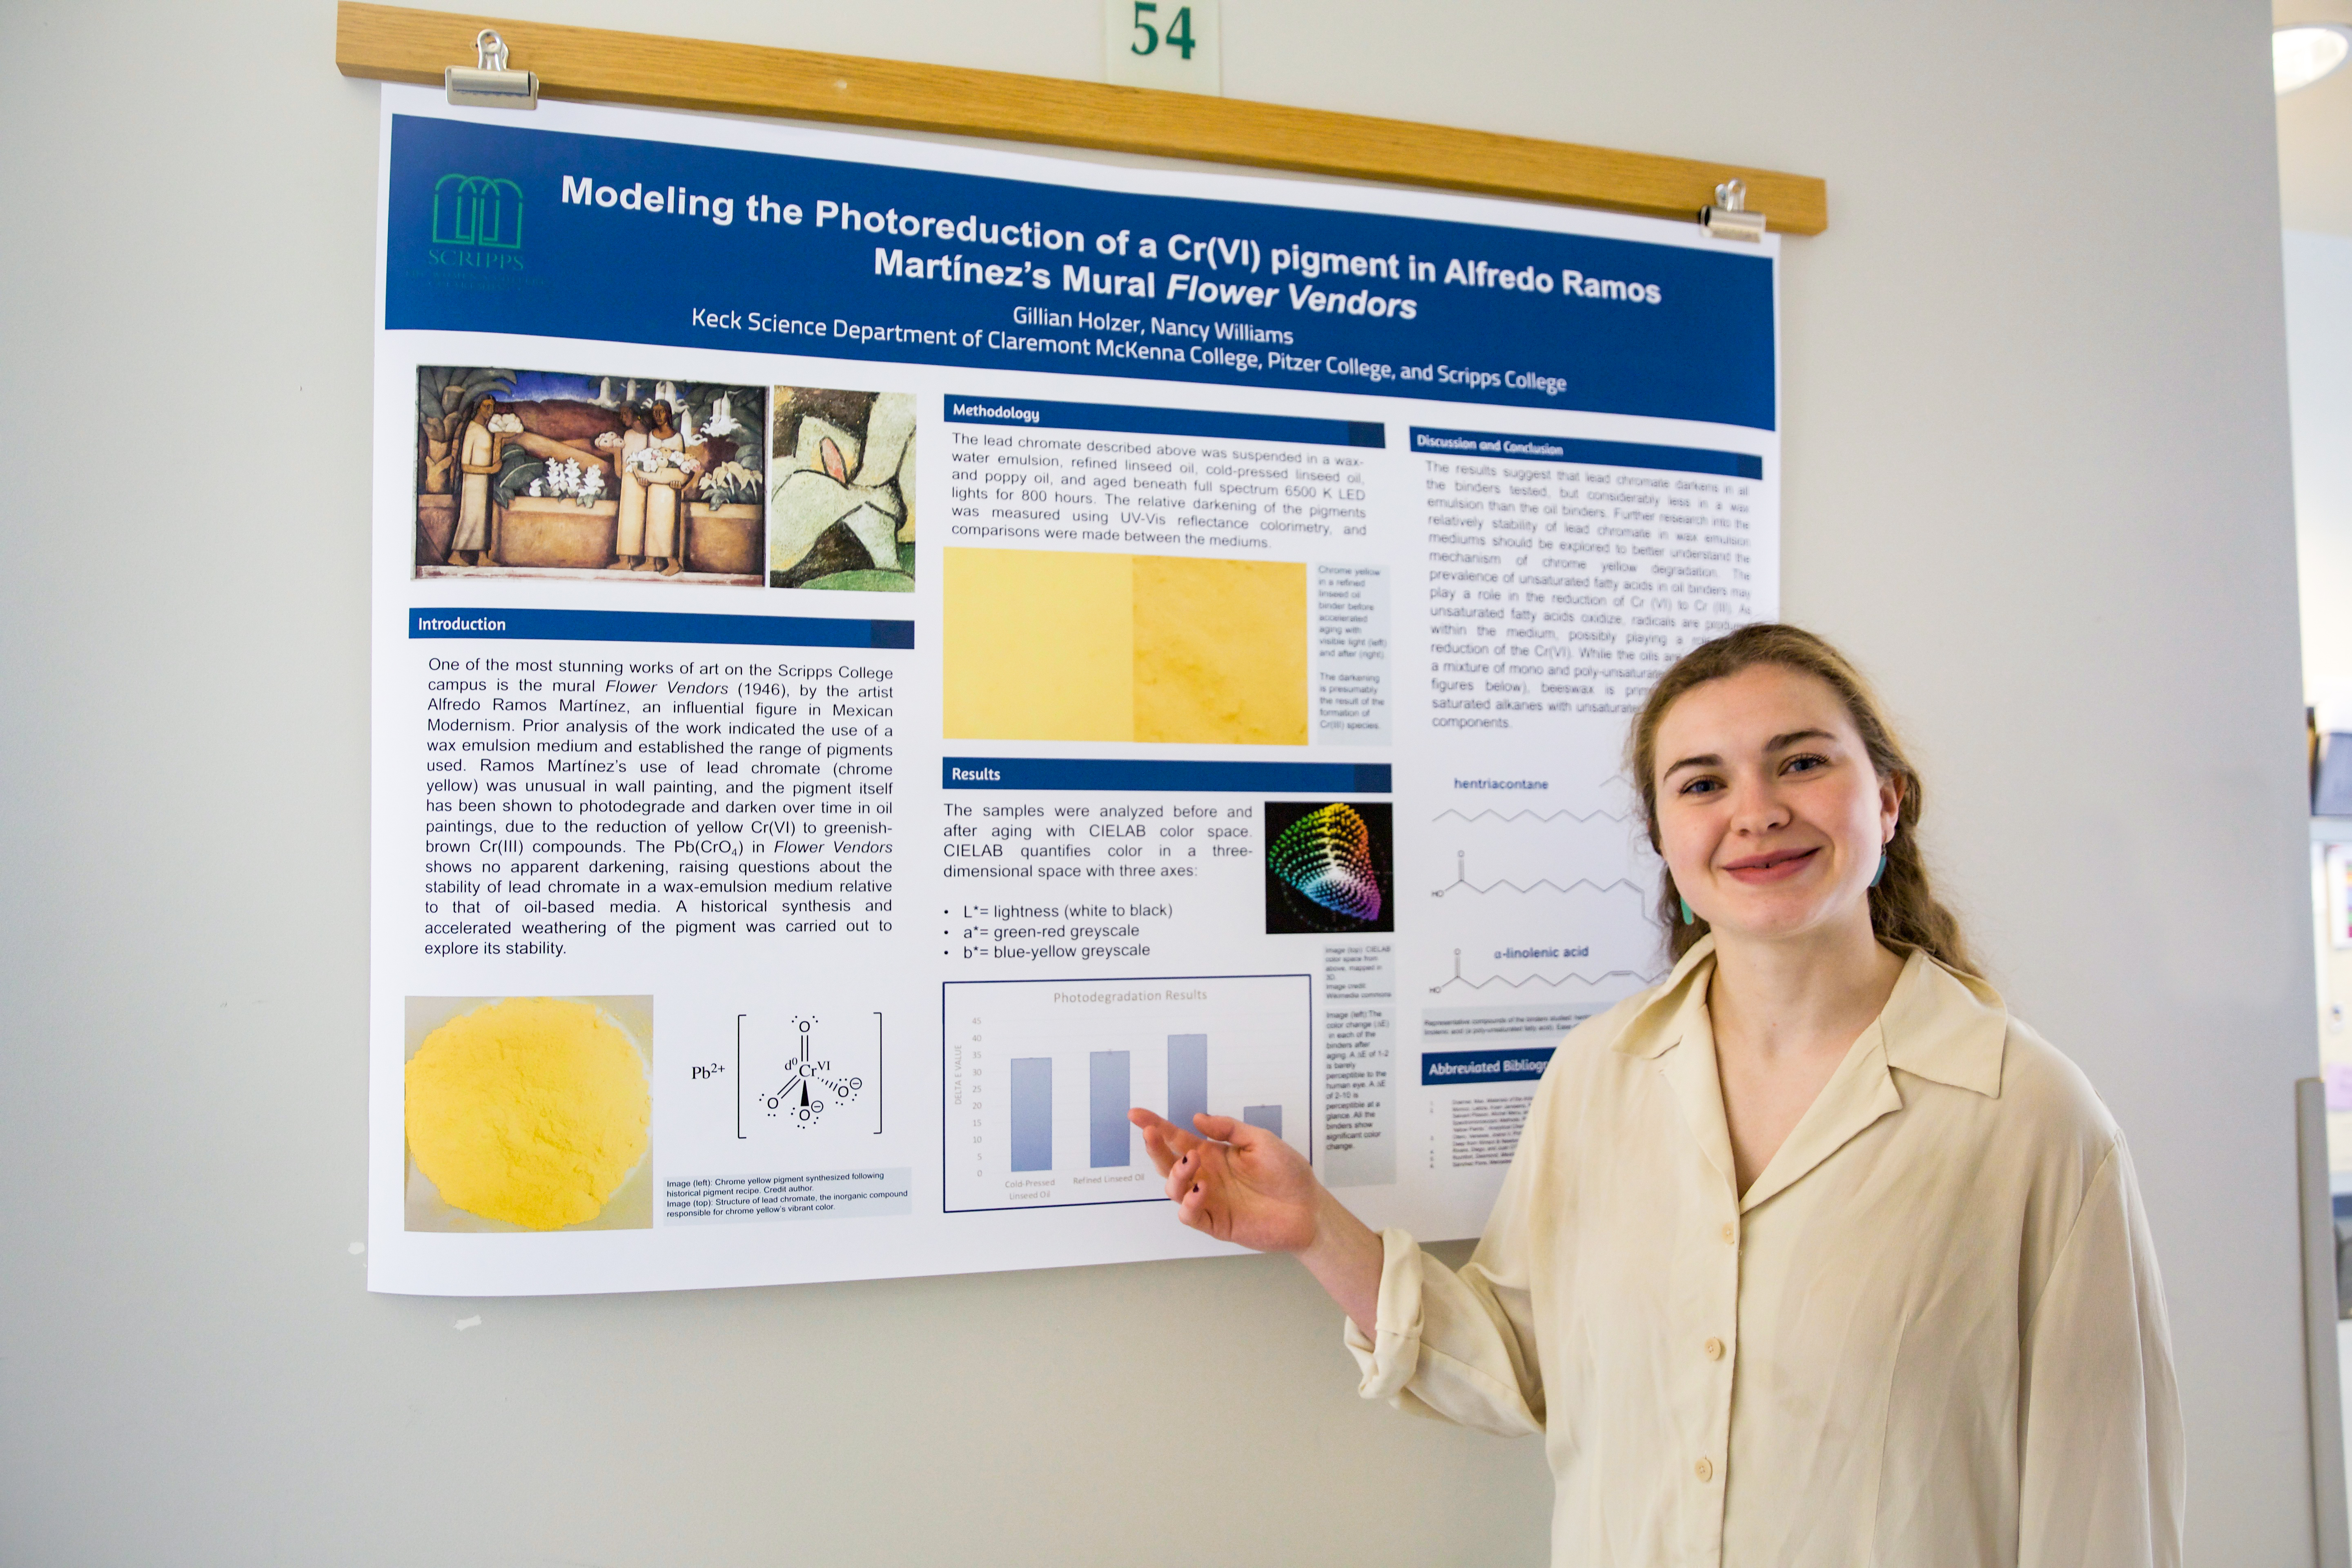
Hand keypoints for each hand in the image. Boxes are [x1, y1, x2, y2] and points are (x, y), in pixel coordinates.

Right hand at [1129, 1108, 1324, 1252]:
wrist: (1309, 1208)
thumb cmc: (1287, 1173)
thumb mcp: (1260, 1140)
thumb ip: (1228, 1129)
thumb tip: (1196, 1118)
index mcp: (1212, 1154)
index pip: (1177, 1138)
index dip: (1155, 1125)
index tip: (1136, 1114)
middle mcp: (1205, 1176)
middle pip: (1168, 1163)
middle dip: (1155, 1148)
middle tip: (1152, 1133)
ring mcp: (1209, 1200)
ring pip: (1174, 1189)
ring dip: (1176, 1174)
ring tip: (1191, 1161)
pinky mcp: (1216, 1223)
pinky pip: (1191, 1216)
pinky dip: (1190, 1204)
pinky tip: (1202, 1190)